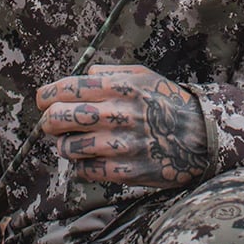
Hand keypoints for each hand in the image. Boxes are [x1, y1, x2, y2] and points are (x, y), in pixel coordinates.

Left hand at [37, 64, 207, 187]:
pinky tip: (86, 160)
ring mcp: (120, 144)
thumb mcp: (144, 75)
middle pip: (60, 116)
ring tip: (67, 143)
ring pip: (69, 147)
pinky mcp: (126, 171)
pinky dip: (80, 166)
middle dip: (48, 120)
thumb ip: (111, 71)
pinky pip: (86, 171)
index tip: (41, 100)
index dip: (47, 94)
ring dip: (63, 145)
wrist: (201, 137)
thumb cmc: (169, 102)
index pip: (68, 87)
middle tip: (49, 123)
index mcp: (119, 86)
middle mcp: (117, 113)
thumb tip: (85, 73)